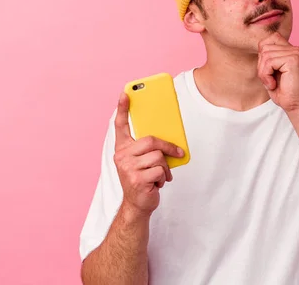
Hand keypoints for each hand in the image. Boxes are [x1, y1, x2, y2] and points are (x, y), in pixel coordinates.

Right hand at [113, 92, 183, 215]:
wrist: (137, 205)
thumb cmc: (143, 179)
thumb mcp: (143, 161)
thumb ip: (148, 148)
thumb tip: (168, 139)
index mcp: (123, 149)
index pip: (120, 125)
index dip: (123, 109)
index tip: (125, 93)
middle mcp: (121, 156)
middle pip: (151, 141)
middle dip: (168, 147)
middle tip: (178, 153)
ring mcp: (127, 168)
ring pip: (158, 156)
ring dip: (165, 167)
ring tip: (160, 176)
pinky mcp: (136, 179)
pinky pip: (160, 170)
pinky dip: (164, 177)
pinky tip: (157, 183)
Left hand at [257, 32, 298, 112]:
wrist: (297, 106)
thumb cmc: (285, 92)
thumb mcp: (272, 71)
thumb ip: (268, 58)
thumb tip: (259, 48)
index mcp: (292, 51)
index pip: (271, 38)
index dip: (263, 53)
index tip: (268, 71)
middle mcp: (295, 49)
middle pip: (264, 47)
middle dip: (261, 66)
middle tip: (269, 80)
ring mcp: (295, 53)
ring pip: (265, 55)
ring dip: (263, 73)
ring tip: (271, 83)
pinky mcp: (293, 59)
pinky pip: (269, 62)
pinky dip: (266, 75)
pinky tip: (273, 84)